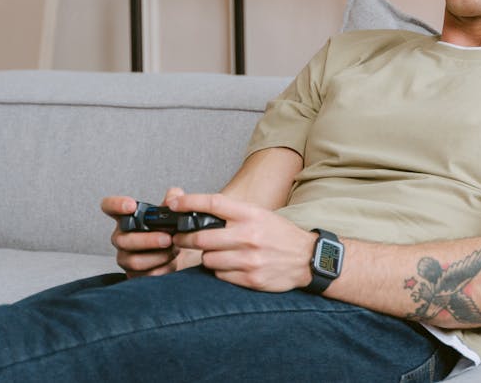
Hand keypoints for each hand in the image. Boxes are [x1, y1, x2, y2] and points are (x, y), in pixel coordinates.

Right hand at [101, 187, 201, 277]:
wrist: (179, 252)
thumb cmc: (170, 228)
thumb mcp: (174, 211)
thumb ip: (174, 199)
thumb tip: (174, 197)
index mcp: (127, 218)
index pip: (110, 207)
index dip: (115, 205)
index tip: (131, 205)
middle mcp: (121, 237)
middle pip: (122, 239)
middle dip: (147, 240)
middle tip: (167, 238)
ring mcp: (125, 257)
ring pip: (133, 260)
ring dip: (157, 256)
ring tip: (173, 250)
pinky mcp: (135, 275)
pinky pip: (144, 275)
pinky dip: (161, 268)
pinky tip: (171, 262)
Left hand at [169, 193, 316, 291]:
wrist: (308, 259)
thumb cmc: (280, 235)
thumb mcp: (261, 215)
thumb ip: (233, 214)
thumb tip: (197, 212)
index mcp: (251, 215)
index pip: (213, 203)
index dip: (189, 202)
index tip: (172, 203)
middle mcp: (249, 235)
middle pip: (201, 236)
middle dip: (185, 238)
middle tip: (180, 239)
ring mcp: (249, 259)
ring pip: (208, 259)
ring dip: (207, 257)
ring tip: (217, 254)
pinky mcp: (250, 279)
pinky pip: (220, 275)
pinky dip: (220, 271)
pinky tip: (231, 266)